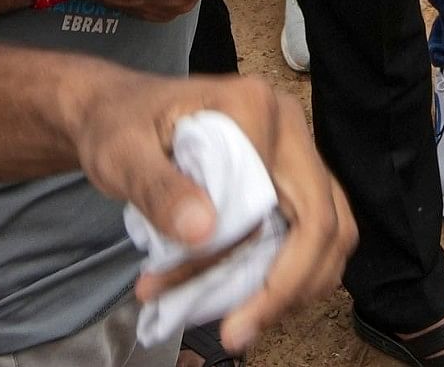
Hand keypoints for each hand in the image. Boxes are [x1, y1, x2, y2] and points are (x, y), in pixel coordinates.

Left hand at [62, 68, 353, 355]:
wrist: (113, 112)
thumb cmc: (116, 125)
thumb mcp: (120, 155)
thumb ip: (158, 189)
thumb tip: (204, 232)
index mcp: (254, 110)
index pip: (291, 206)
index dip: (272, 275)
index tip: (227, 320)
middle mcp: (288, 126)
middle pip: (325, 221)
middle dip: (289, 289)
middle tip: (238, 332)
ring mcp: (293, 149)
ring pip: (330, 230)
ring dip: (294, 285)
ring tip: (242, 320)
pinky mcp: (287, 174)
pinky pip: (309, 230)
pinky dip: (286, 272)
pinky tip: (244, 295)